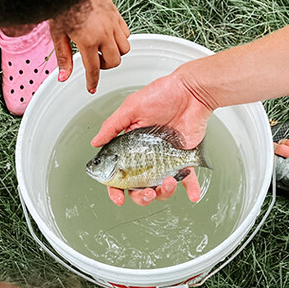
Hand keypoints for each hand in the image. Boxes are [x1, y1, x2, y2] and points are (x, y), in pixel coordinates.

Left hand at [49, 0, 129, 91]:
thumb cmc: (63, 5)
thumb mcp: (58, 34)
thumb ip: (63, 57)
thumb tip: (63, 77)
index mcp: (88, 40)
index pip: (94, 69)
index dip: (92, 81)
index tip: (91, 88)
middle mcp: (104, 33)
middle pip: (114, 61)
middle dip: (105, 66)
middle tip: (94, 60)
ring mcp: (113, 23)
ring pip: (125, 48)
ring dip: (115, 53)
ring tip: (101, 48)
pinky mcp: (117, 14)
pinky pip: (126, 34)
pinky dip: (120, 39)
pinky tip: (108, 36)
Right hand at [91, 66, 213, 205]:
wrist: (191, 91)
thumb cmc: (163, 94)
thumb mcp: (132, 107)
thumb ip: (112, 126)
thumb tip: (95, 142)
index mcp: (131, 146)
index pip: (119, 173)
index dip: (116, 188)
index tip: (118, 196)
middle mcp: (148, 156)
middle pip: (139, 186)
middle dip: (142, 196)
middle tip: (146, 192)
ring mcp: (166, 160)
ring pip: (162, 187)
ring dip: (164, 192)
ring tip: (169, 182)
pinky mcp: (184, 159)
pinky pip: (188, 178)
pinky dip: (191, 189)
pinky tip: (192, 196)